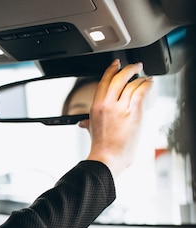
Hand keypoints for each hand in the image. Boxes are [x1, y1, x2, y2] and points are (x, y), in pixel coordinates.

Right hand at [86, 59, 153, 176]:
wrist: (107, 157)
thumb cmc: (100, 147)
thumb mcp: (92, 130)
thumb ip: (88, 122)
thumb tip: (83, 122)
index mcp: (96, 106)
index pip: (104, 81)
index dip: (111, 70)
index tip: (116, 64)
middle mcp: (108, 104)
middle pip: (119, 78)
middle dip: (129, 69)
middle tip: (135, 66)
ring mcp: (121, 107)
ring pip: (132, 84)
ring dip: (140, 78)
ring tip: (145, 78)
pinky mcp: (134, 112)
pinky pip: (141, 92)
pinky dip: (146, 85)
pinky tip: (149, 84)